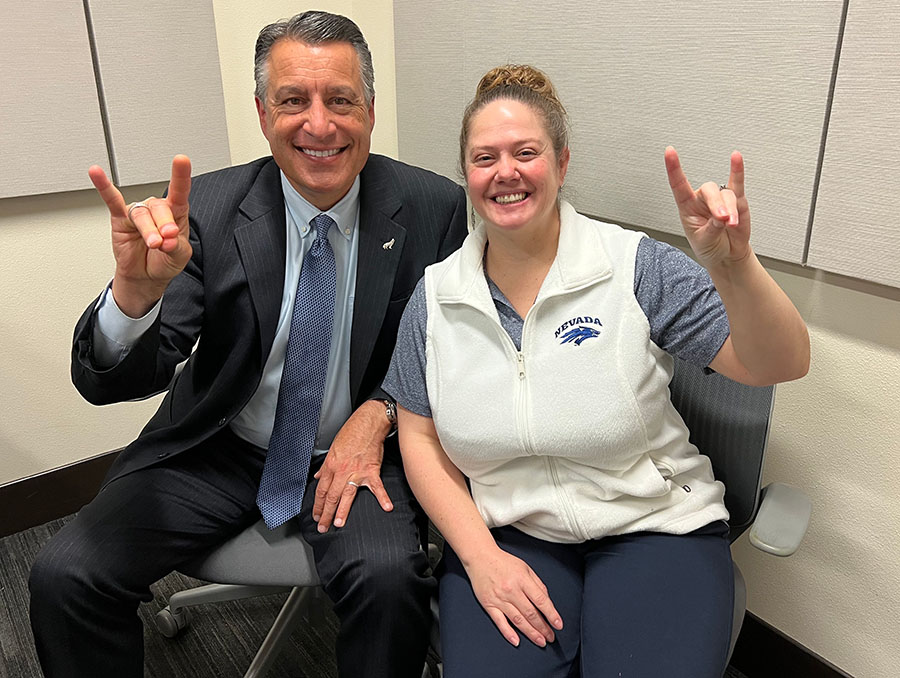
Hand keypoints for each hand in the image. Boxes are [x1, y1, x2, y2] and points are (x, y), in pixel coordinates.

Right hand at [89, 155, 192, 317]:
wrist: (146, 276)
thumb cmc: (164, 261)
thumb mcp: (179, 256)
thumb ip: (176, 246)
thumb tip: (167, 239)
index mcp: (175, 213)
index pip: (180, 192)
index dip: (181, 176)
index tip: (181, 160)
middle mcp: (156, 209)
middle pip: (159, 208)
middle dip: (163, 225)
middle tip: (166, 241)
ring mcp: (138, 212)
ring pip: (142, 214)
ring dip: (148, 230)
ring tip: (154, 244)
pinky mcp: (120, 218)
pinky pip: (111, 200)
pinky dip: (104, 186)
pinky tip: (96, 173)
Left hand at [312, 400, 393, 532]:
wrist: (369, 423)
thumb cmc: (352, 432)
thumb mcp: (333, 448)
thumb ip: (326, 466)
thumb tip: (319, 477)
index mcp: (331, 465)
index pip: (322, 489)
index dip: (318, 504)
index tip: (317, 515)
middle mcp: (342, 470)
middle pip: (332, 496)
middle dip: (326, 513)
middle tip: (323, 526)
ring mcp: (357, 472)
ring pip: (347, 495)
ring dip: (342, 511)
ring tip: (338, 523)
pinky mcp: (372, 470)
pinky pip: (377, 487)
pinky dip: (383, 497)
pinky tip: (387, 507)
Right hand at [466, 547, 562, 647]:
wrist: (480, 557)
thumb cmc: (503, 562)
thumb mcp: (525, 568)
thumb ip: (537, 584)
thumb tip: (546, 601)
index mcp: (522, 579)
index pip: (540, 600)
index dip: (551, 614)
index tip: (558, 624)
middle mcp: (511, 590)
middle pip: (530, 613)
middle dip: (543, 627)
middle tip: (551, 637)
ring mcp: (499, 598)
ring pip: (518, 620)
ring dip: (530, 633)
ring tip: (540, 641)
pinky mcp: (489, 604)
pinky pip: (499, 621)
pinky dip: (508, 632)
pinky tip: (517, 641)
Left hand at [664, 146, 750, 269]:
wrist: (727, 255)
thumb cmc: (710, 247)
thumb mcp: (704, 242)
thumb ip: (712, 228)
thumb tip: (723, 216)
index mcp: (687, 207)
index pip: (678, 185)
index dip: (674, 168)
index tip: (670, 152)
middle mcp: (702, 200)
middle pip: (709, 191)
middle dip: (717, 205)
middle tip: (722, 219)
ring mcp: (720, 199)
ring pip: (726, 195)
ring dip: (730, 210)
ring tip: (731, 224)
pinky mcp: (737, 201)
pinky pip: (737, 183)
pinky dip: (737, 171)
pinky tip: (736, 158)